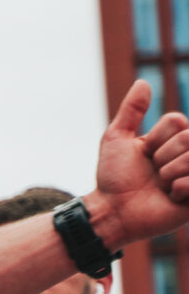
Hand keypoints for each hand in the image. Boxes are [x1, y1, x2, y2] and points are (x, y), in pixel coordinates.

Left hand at [91, 79, 188, 245]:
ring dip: (167, 174)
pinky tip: (170, 198)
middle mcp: (188, 155)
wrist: (111, 211)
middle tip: (151, 173)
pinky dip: (178, 189)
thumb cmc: (113, 177)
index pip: (177, 121)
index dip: (156, 138)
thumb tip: (143, 82)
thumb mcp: (117, 139)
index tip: (143, 154)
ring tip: (159, 186)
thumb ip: (132, 111)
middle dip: (162, 157)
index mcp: (173, 140)